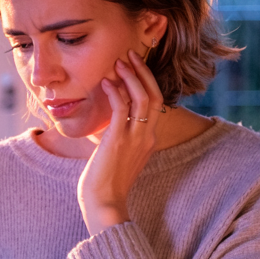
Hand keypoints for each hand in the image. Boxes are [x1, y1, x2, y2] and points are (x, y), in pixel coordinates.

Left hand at [78, 49, 164, 235]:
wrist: (104, 203)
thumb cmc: (105, 183)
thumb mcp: (118, 156)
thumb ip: (119, 137)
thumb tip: (109, 123)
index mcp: (149, 140)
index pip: (155, 103)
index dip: (146, 82)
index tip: (134, 66)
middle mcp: (147, 137)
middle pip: (154, 95)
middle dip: (143, 72)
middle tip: (130, 55)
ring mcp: (135, 138)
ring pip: (143, 98)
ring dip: (131, 76)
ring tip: (119, 62)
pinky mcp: (119, 140)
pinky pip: (122, 108)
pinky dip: (115, 91)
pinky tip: (105, 82)